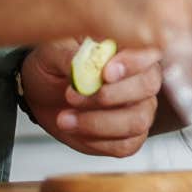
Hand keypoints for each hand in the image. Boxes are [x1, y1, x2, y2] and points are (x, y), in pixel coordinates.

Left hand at [20, 40, 160, 157]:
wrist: (42, 94)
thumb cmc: (53, 65)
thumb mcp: (52, 53)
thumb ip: (71, 56)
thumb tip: (85, 64)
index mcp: (128, 46)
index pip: (149, 50)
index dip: (133, 62)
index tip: (105, 73)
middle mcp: (140, 76)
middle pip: (148, 86)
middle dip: (110, 95)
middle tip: (72, 95)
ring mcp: (139, 107)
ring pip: (137, 120)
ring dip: (98, 122)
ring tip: (65, 118)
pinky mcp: (129, 136)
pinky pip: (125, 145)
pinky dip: (97, 141)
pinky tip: (76, 129)